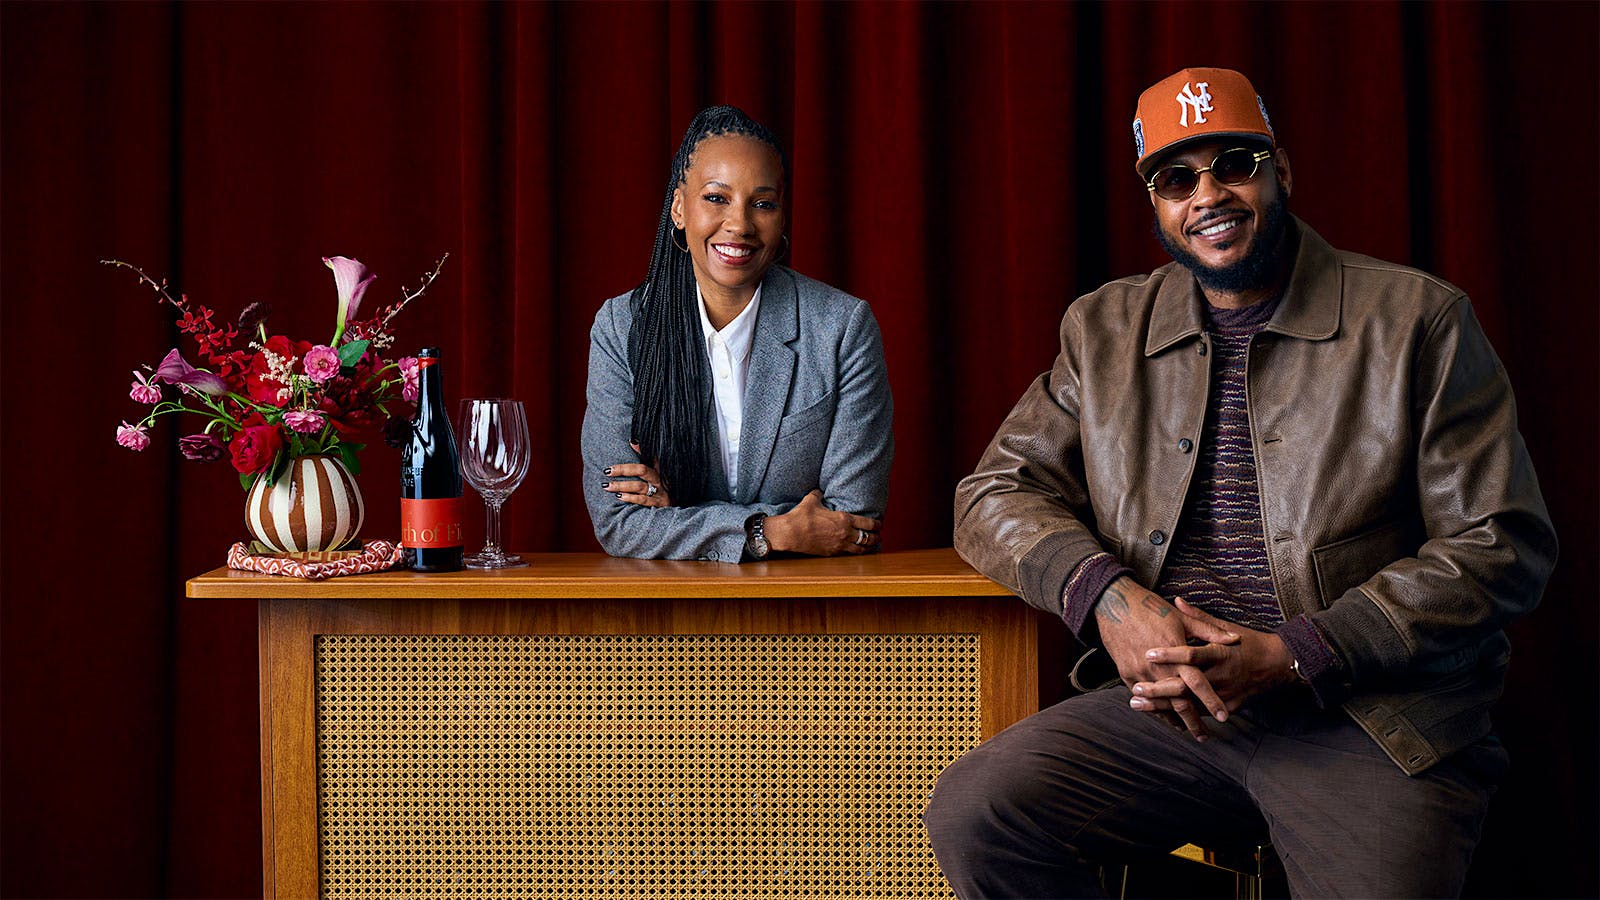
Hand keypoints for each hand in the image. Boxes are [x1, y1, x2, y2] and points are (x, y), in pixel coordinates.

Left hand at [602, 442, 670, 507]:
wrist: (675, 506)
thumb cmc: (661, 486)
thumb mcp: (657, 470)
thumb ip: (644, 456)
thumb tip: (632, 441)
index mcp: (658, 469)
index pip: (650, 456)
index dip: (641, 449)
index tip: (631, 442)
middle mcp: (659, 479)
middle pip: (642, 470)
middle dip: (623, 470)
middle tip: (607, 471)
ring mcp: (659, 492)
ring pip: (639, 486)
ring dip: (622, 486)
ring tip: (608, 486)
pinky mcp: (658, 504)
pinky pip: (643, 500)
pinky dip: (631, 498)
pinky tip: (620, 497)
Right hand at [764, 490, 880, 555]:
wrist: (790, 533)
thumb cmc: (801, 516)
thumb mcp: (811, 500)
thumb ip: (818, 495)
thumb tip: (819, 491)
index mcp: (844, 519)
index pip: (867, 523)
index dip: (876, 524)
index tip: (880, 524)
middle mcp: (845, 533)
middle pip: (868, 537)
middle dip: (876, 537)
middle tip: (879, 536)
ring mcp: (839, 545)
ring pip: (861, 549)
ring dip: (869, 547)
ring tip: (872, 546)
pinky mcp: (831, 553)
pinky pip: (849, 554)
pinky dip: (856, 553)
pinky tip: (857, 552)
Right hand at [1094, 578, 1239, 740]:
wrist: (1113, 603)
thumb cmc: (1149, 608)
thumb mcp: (1181, 618)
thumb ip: (1209, 631)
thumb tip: (1234, 640)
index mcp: (1174, 651)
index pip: (1197, 683)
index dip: (1211, 701)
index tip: (1224, 716)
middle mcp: (1157, 666)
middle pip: (1179, 701)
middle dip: (1193, 721)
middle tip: (1205, 735)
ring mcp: (1140, 672)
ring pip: (1161, 703)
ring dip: (1175, 720)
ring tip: (1188, 731)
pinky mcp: (1126, 673)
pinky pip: (1144, 698)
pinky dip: (1156, 710)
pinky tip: (1166, 719)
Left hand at [1131, 599, 1296, 712]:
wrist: (1278, 665)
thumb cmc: (1249, 643)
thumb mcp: (1225, 627)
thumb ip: (1198, 618)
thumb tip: (1176, 600)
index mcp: (1220, 653)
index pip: (1192, 655)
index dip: (1170, 655)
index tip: (1148, 654)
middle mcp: (1222, 676)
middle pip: (1186, 686)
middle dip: (1159, 690)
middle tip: (1135, 689)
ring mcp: (1225, 695)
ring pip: (1190, 705)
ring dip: (1162, 706)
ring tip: (1137, 704)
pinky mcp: (1228, 707)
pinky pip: (1201, 714)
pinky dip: (1180, 716)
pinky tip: (1159, 716)